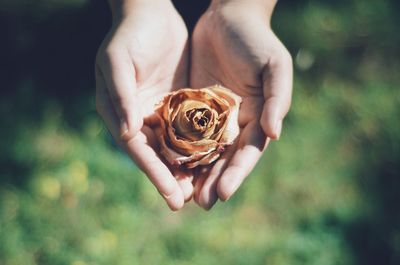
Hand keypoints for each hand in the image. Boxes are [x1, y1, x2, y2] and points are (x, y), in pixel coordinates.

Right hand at [95, 0, 191, 210]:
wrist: (150, 13)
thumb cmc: (129, 36)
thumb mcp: (118, 62)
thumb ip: (121, 96)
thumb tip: (128, 134)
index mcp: (121, 114)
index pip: (139, 150)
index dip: (154, 173)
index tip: (171, 195)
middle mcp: (141, 118)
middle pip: (158, 155)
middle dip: (173, 179)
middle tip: (190, 202)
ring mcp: (162, 111)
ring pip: (176, 146)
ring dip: (188, 168)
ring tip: (203, 191)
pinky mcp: (181, 103)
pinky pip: (192, 128)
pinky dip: (200, 145)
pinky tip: (214, 160)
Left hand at [190, 0, 292, 208]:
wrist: (229, 17)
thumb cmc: (257, 41)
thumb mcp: (275, 66)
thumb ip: (278, 99)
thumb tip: (274, 134)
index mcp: (257, 119)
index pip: (247, 153)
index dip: (236, 173)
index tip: (222, 193)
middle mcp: (235, 123)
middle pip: (224, 158)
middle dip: (213, 181)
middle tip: (201, 203)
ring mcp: (212, 117)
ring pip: (202, 151)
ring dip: (194, 173)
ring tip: (183, 194)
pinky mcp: (191, 106)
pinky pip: (183, 131)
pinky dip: (177, 148)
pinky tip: (167, 163)